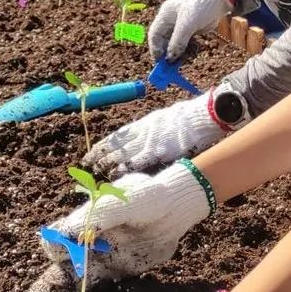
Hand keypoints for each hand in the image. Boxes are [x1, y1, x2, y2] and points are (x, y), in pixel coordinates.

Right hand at [24, 162, 211, 291]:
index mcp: (85, 220)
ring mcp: (102, 257)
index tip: (64, 257)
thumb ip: (101, 216)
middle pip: (61, 262)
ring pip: (75, 278)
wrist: (174, 210)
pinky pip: (97, 286)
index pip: (58, 238)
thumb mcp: (126, 202)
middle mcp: (89, 240)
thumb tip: (73, 234)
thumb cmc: (148, 197)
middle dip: (48, 280)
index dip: (57, 248)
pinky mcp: (117, 271)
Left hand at [84, 87, 239, 174]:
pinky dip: (127, 168)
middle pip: (118, 145)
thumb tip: (137, 140)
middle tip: (87, 164)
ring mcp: (152, 142)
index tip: (91, 153)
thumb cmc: (187, 119)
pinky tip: (117, 175)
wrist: (203, 117)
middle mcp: (145, 132)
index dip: (104, 145)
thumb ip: (149, 130)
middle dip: (101, 155)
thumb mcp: (164, 120)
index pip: (119, 135)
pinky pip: (141, 161)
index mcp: (145, 123)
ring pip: (125, 153)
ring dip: (110, 163)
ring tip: (97, 171)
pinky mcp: (162, 152)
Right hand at [149, 0, 232, 61]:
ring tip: (177, 63)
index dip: (155, 48)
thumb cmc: (201, 6)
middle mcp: (170, 20)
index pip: (154, 34)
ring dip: (175, 53)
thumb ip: (177, 41)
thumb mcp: (187, 24)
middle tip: (169, 66)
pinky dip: (184, 50)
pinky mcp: (191, 29)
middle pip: (163, 40)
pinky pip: (184, 42)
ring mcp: (181, 25)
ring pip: (173, 42)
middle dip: (165, 52)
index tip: (159, 62)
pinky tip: (187, 56)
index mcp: (165, 14)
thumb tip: (169, 58)